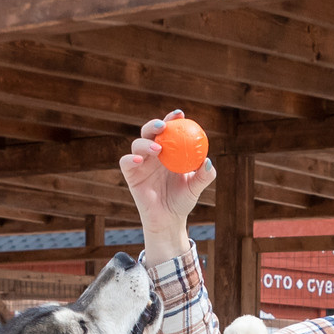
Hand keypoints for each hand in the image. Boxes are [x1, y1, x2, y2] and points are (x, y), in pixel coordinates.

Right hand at [119, 111, 215, 262]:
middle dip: (154, 124)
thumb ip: (204, 175)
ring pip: (137, 144)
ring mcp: (141, 162)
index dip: (172, 119)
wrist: (169, 219)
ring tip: (158, 150)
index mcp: (169, 151)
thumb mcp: (196, 187)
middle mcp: (153, 153)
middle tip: (163, 125)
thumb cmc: (183, 200)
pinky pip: (126, 162)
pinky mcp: (130, 174)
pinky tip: (139, 160)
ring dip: (146, 143)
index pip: (169, 130)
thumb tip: (208, 161)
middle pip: (149, 132)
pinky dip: (130, 158)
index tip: (180, 114)